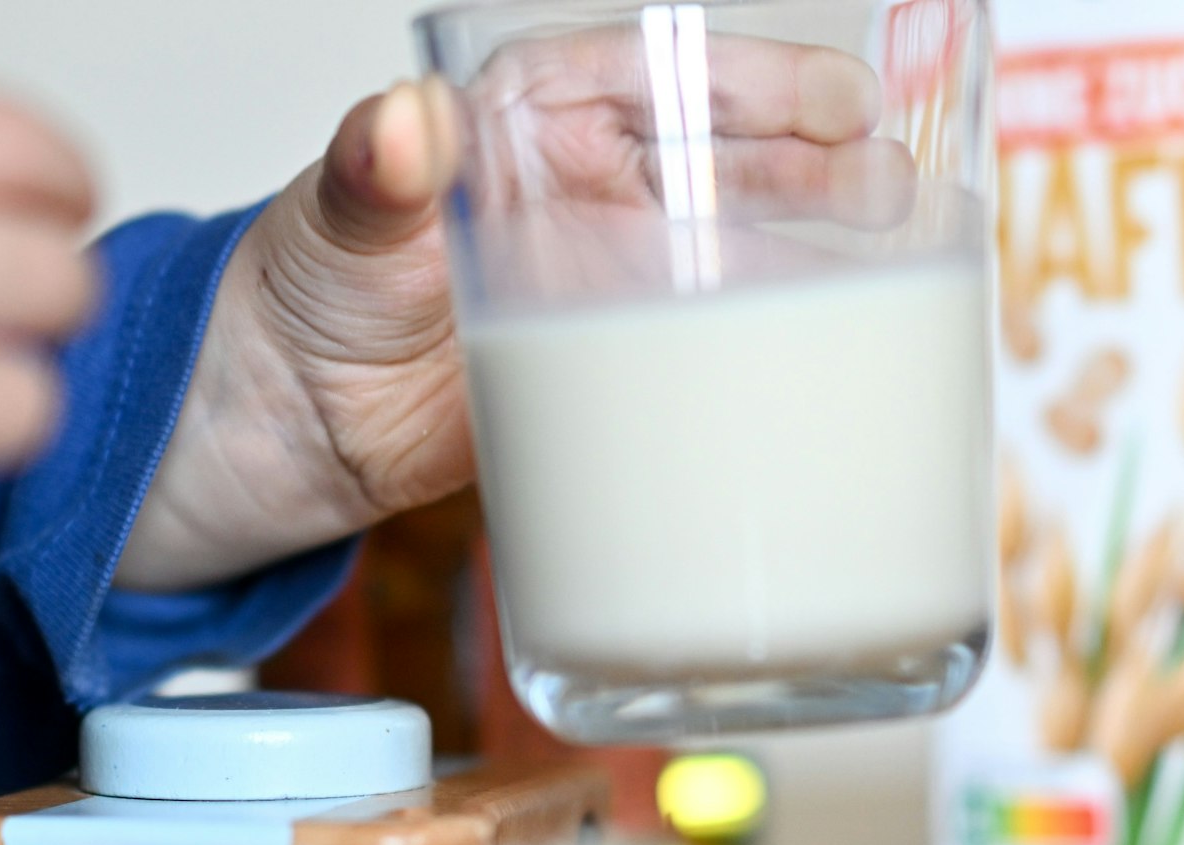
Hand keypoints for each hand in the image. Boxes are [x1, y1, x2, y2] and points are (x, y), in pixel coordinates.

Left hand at [118, 32, 903, 589]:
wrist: (280, 429)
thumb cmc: (298, 290)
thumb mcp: (337, 218)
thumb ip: (373, 171)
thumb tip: (403, 129)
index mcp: (532, 123)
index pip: (662, 77)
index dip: (758, 85)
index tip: (841, 102)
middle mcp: (585, 195)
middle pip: (726, 165)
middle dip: (819, 171)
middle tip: (897, 191)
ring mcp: (603, 288)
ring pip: (729, 259)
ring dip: (813, 263)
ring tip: (902, 271)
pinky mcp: (605, 376)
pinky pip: (697, 358)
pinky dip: (758, 359)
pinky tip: (823, 367)